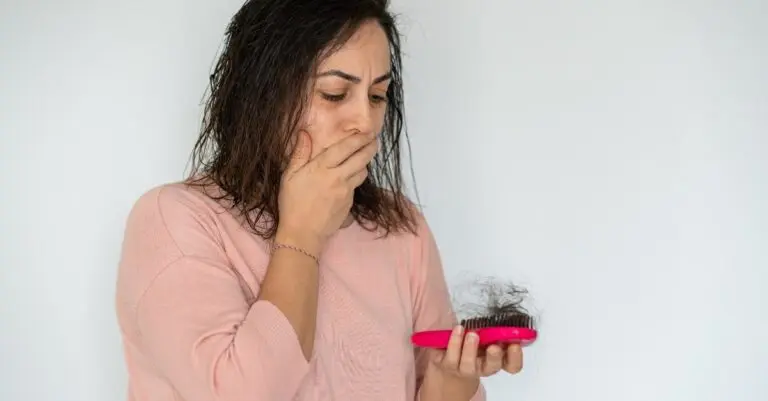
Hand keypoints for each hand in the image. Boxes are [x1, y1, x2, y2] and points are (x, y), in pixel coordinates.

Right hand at [276, 130, 377, 253]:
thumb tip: (305, 133)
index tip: (367, 132)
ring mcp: (346, 191)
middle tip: (373, 140)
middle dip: (370, 147)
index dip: (359, 138)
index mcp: (322, 168)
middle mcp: (338, 177)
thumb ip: (300, 154)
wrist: (302, 233)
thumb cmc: (292, 203)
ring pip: (362, 172)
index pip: (345, 148)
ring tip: (362, 158)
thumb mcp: (289, 176)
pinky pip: (356, 186)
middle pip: (361, 158)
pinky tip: (349, 178)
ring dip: (364, 163)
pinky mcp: (349, 203)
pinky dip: (355, 179)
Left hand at [420, 326, 523, 400]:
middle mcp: (482, 367)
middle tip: (494, 346)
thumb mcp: (488, 336)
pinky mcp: (447, 364)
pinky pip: (451, 356)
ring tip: (472, 333)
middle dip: (494, 357)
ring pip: (468, 364)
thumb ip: (496, 331)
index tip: (515, 344)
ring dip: (471, 349)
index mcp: (498, 359)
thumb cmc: (475, 344)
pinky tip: (458, 329)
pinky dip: (454, 342)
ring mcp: (464, 368)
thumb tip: (505, 318)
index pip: (512, 365)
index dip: (515, 357)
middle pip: (492, 367)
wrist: (450, 363)